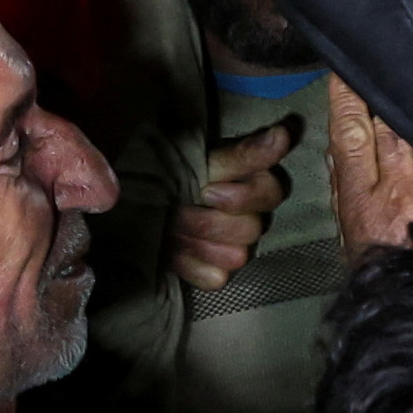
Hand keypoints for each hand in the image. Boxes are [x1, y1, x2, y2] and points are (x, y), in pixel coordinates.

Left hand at [168, 113, 299, 294]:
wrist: (128, 206)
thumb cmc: (165, 176)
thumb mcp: (198, 160)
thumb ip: (243, 154)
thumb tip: (284, 133)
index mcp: (252, 184)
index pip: (272, 193)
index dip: (241, 197)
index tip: (206, 191)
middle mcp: (250, 217)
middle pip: (252, 229)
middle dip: (207, 220)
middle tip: (177, 209)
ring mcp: (234, 248)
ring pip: (237, 256)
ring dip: (196, 241)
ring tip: (171, 227)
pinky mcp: (214, 273)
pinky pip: (216, 279)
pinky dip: (189, 265)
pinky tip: (171, 250)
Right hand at [323, 75, 412, 251]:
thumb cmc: (387, 279)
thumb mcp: (353, 243)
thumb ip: (344, 195)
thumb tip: (339, 155)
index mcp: (364, 202)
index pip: (351, 138)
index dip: (347, 100)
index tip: (344, 74)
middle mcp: (402, 191)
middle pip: (393, 127)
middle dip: (389, 97)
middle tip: (389, 70)